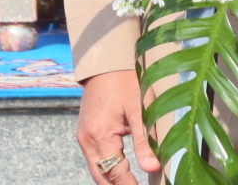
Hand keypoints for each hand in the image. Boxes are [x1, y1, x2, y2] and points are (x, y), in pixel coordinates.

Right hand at [78, 68, 159, 184]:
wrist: (105, 63)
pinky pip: (94, 160)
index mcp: (99, 135)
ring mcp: (83, 138)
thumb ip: (145, 141)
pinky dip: (107, 169)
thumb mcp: (140, 109)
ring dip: (112, 180)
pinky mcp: (85, 133)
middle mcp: (87, 140)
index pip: (115, 173)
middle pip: (101, 177)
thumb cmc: (124, 81)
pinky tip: (121, 173)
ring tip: (132, 184)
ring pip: (96, 171)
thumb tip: (154, 167)